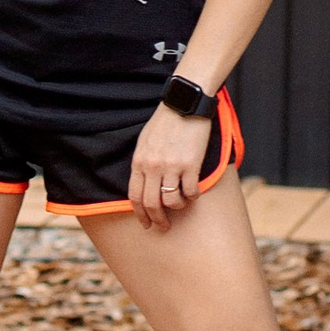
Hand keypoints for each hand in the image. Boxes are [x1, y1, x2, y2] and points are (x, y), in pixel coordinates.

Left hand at [128, 97, 211, 227]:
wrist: (185, 103)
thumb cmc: (165, 121)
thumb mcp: (145, 141)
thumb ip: (143, 163)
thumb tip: (144, 185)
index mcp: (139, 161)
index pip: (135, 196)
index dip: (140, 214)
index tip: (146, 224)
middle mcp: (153, 166)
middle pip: (151, 204)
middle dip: (157, 220)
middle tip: (163, 226)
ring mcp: (171, 166)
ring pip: (171, 202)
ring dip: (177, 207)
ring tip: (181, 204)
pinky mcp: (190, 165)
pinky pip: (190, 192)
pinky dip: (192, 197)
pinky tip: (194, 192)